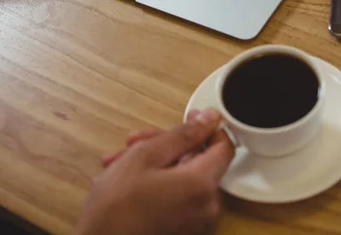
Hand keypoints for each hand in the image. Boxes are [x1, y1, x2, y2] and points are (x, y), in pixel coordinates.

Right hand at [75, 109, 234, 234]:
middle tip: (135, 141)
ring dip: (155, 163)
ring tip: (119, 161)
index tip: (189, 117)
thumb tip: (209, 118)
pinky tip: (127, 178)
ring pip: (182, 176)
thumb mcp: (145, 156)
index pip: (224, 146)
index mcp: (202, 184)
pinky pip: (178, 195)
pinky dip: (157, 182)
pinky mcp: (183, 229)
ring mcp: (196, 220)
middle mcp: (207, 205)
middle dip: (166, 145)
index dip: (207, 127)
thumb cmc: (116, 206)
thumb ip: (183, 134)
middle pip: (197, 160)